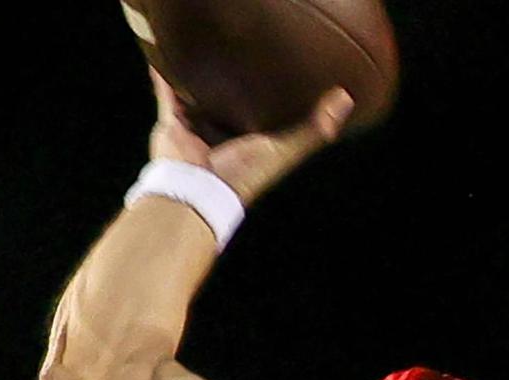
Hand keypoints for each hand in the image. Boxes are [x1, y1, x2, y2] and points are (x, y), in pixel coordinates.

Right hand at [146, 67, 354, 206]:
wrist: (199, 189)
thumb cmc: (246, 176)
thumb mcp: (287, 148)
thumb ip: (315, 128)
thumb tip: (345, 98)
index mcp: (256, 148)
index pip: (270, 122)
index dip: (280, 105)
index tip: (289, 82)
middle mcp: (228, 141)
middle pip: (233, 112)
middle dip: (237, 95)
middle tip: (245, 64)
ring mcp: (199, 134)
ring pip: (200, 105)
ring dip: (201, 88)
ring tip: (207, 61)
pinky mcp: (173, 127)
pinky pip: (167, 98)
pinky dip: (164, 80)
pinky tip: (163, 60)